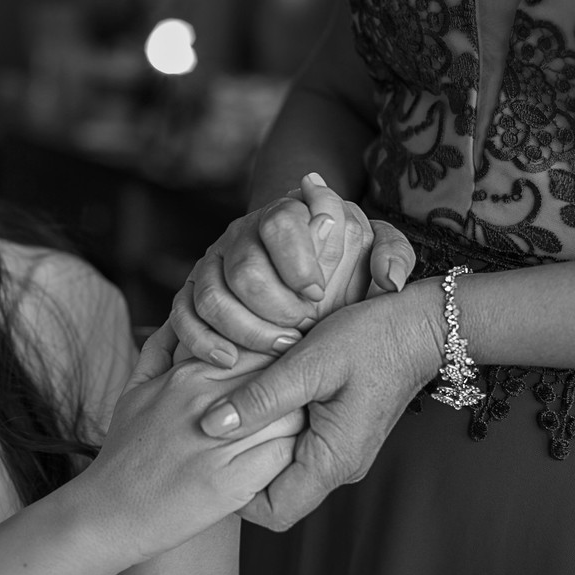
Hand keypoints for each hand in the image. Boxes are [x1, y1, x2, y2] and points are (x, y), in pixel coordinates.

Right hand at [83, 323, 303, 558]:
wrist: (107, 513)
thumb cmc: (124, 453)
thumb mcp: (134, 392)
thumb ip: (158, 351)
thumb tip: (179, 317)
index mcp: (186, 375)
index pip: (257, 347)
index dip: (280, 361)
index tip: (286, 378)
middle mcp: (204, 400)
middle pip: (281, 377)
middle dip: (297, 391)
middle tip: (302, 407)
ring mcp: (219, 440)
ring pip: (291, 415)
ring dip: (298, 427)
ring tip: (292, 439)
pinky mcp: (230, 481)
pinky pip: (284, 457)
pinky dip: (290, 461)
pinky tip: (280, 467)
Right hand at [171, 174, 415, 364]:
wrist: (301, 269)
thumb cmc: (343, 261)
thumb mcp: (374, 249)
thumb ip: (392, 254)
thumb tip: (389, 279)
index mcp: (283, 212)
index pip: (280, 222)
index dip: (298, 261)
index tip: (319, 293)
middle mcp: (240, 234)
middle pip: (243, 267)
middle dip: (274, 305)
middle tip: (302, 329)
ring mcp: (212, 264)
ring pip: (210, 294)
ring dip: (244, 328)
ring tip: (279, 349)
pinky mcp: (191, 294)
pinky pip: (183, 315)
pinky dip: (201, 340)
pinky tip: (229, 361)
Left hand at [196, 284, 444, 530]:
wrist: (423, 327)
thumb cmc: (372, 340)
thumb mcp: (309, 363)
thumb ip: (260, 398)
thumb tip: (209, 426)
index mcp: (333, 461)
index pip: (274, 513)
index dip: (236, 497)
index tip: (210, 461)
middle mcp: (340, 468)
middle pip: (277, 496)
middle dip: (241, 473)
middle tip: (212, 437)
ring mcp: (342, 453)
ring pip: (287, 472)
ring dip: (257, 450)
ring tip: (232, 416)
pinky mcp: (342, 436)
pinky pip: (300, 450)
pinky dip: (274, 434)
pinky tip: (259, 404)